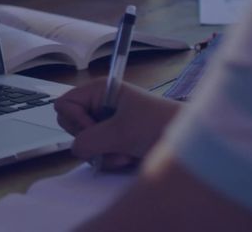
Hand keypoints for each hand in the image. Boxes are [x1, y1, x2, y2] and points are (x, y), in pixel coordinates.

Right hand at [54, 79, 180, 170]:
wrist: (187, 143)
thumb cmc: (158, 126)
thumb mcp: (121, 132)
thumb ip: (90, 139)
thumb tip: (76, 149)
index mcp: (99, 90)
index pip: (65, 104)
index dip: (75, 120)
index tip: (95, 128)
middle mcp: (99, 105)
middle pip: (70, 125)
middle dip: (89, 140)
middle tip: (110, 143)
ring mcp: (105, 124)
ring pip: (83, 143)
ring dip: (102, 154)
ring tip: (125, 153)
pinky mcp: (112, 140)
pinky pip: (95, 154)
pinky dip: (108, 160)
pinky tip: (127, 158)